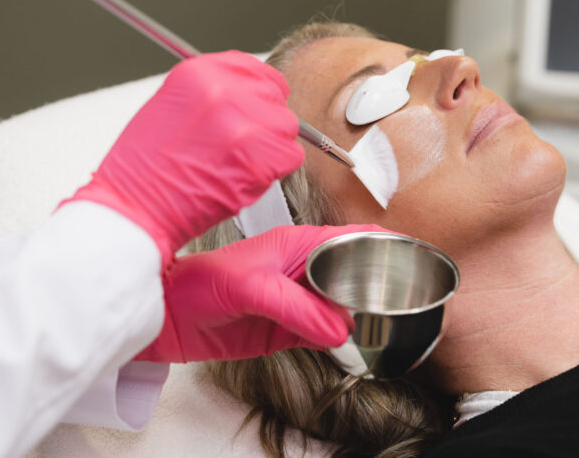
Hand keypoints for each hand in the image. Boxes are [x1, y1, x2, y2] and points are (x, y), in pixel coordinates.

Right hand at [64, 52, 303, 262]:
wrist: (134, 209)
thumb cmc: (145, 168)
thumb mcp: (171, 106)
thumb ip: (213, 94)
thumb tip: (250, 95)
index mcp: (199, 73)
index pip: (253, 68)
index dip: (260, 90)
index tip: (257, 106)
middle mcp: (224, 91)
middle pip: (274, 96)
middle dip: (264, 120)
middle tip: (242, 145)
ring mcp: (244, 123)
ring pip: (287, 127)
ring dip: (271, 146)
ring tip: (238, 163)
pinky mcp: (259, 158)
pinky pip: (290, 157)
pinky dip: (275, 170)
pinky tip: (245, 177)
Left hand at [134, 225, 392, 362]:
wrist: (167, 318)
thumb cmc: (198, 285)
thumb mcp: (250, 289)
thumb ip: (296, 308)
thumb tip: (338, 327)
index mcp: (297, 245)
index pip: (351, 238)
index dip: (382, 243)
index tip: (411, 253)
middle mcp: (303, 270)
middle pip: (354, 273)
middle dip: (378, 283)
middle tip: (401, 298)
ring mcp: (298, 300)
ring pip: (343, 305)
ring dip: (360, 314)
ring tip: (383, 320)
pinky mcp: (288, 329)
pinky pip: (325, 333)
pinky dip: (339, 338)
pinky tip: (351, 341)